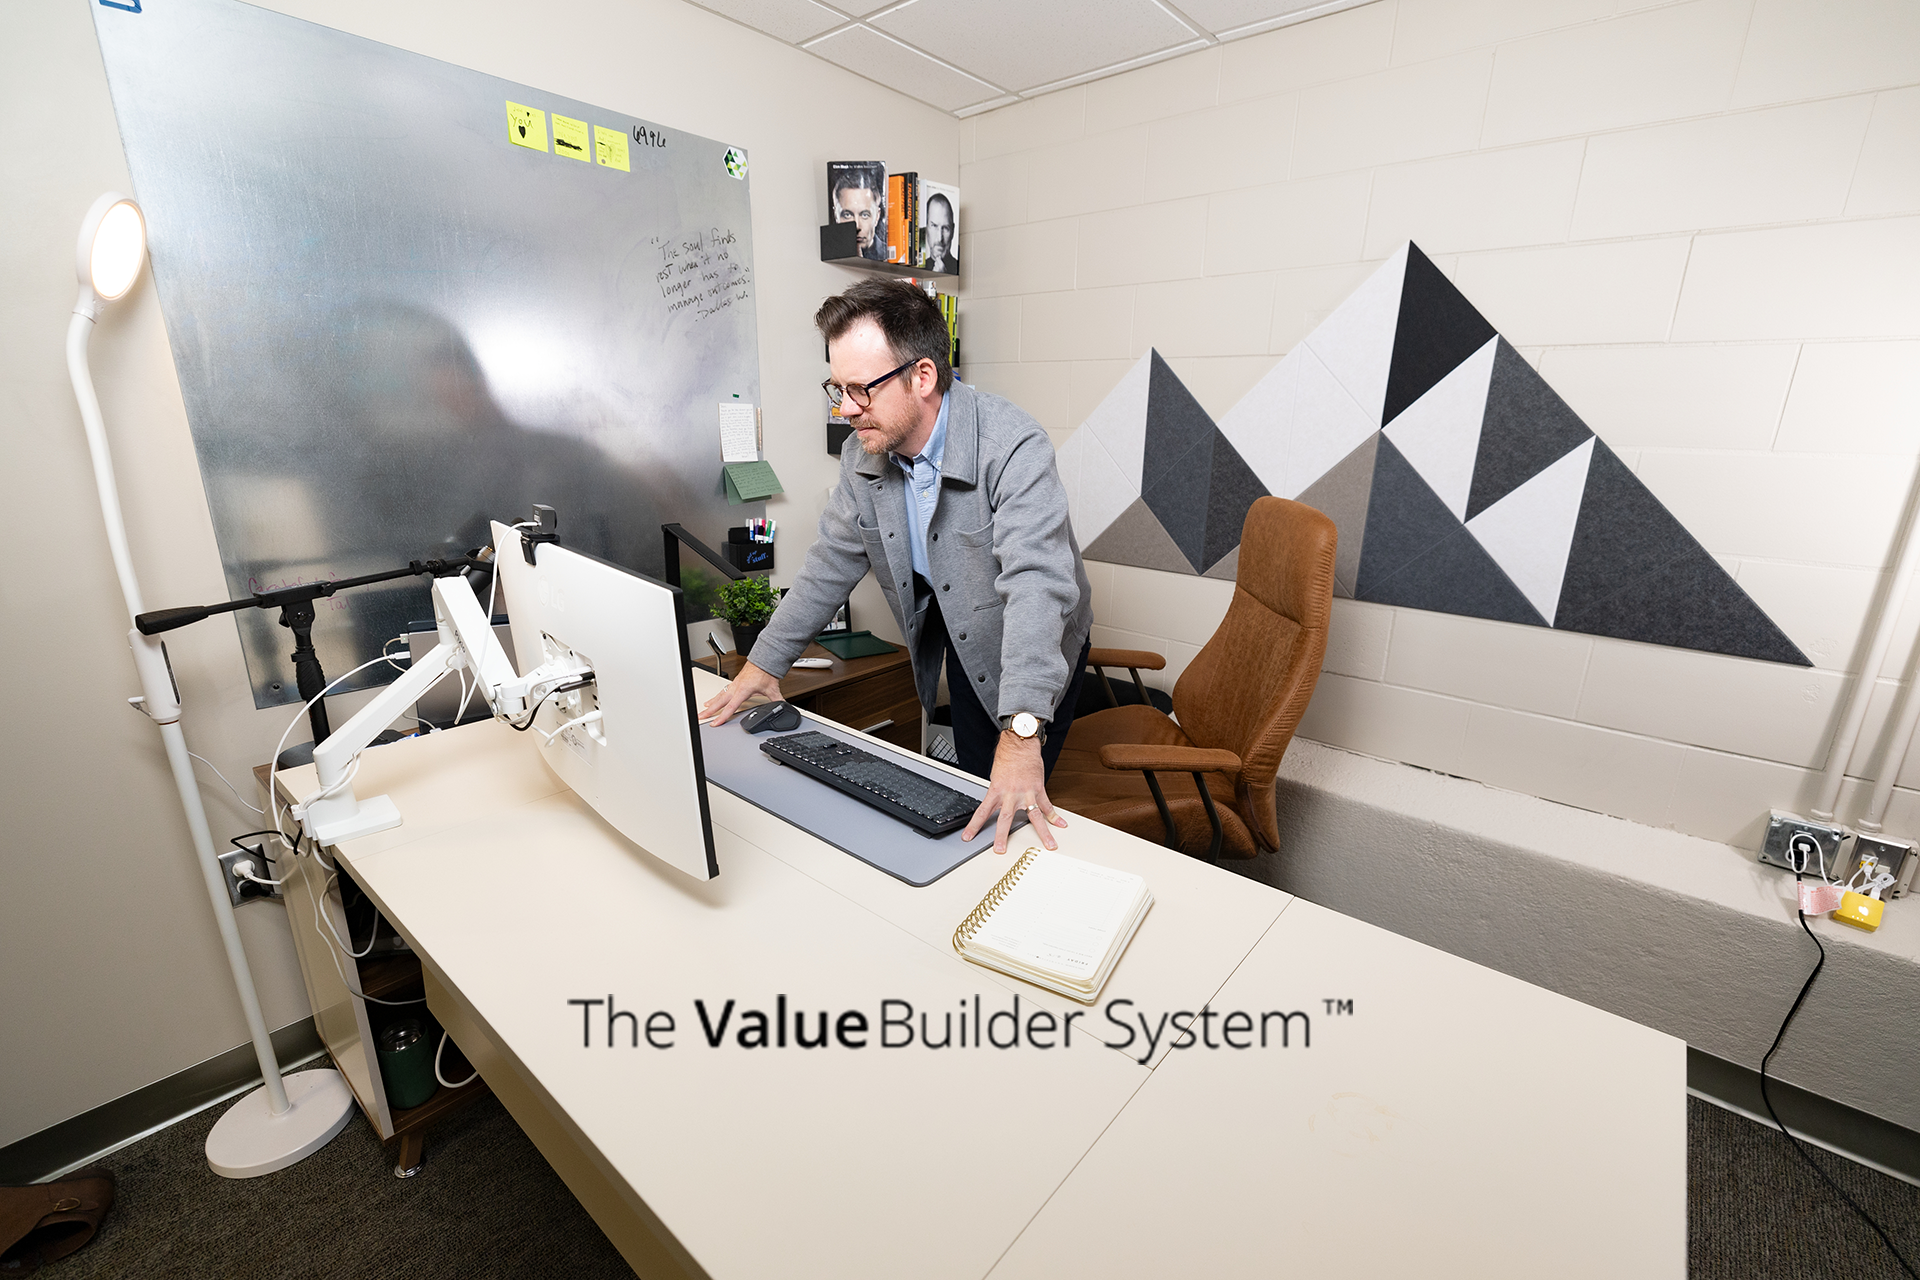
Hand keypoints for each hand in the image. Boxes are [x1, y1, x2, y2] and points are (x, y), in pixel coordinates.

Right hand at [699, 661, 781, 725]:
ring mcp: (734, 684)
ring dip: (711, 703)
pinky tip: (713, 699)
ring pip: (719, 696)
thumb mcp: (772, 688)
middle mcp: (736, 687)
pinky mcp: (735, 682)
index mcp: (743, 690)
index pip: (731, 707)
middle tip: (701, 716)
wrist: (764, 659)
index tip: (715, 723)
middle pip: (720, 702)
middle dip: (710, 710)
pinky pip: (723, 691)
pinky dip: (716, 696)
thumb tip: (784, 707)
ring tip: (704, 709)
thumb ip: (777, 700)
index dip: (723, 717)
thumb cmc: (765, 671)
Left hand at [961, 732, 1068, 853]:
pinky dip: (1054, 816)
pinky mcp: (1038, 789)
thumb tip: (996, 806)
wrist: (1020, 744)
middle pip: (1005, 819)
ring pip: (1034, 817)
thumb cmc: (1007, 758)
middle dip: (1001, 836)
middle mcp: (1010, 794)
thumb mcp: (996, 777)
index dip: (973, 826)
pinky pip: (1047, 806)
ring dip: (1043, 833)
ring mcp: (1026, 793)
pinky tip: (1061, 824)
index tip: (967, 837)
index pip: (982, 812)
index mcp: (996, 791)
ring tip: (1049, 845)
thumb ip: (997, 794)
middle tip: (1000, 850)